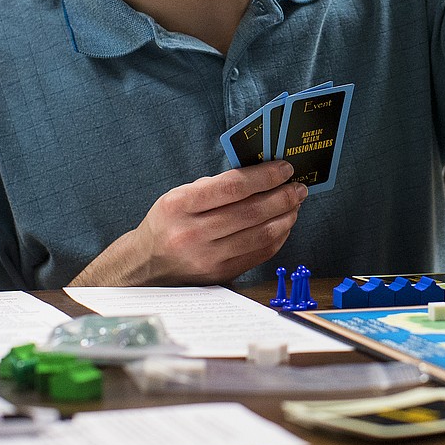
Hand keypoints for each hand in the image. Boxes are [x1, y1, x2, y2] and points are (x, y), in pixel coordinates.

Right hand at [70, 160, 306, 285]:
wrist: (145, 265)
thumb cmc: (168, 222)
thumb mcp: (180, 195)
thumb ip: (217, 185)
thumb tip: (262, 172)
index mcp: (179, 205)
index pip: (232, 187)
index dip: (264, 176)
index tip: (285, 168)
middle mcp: (192, 234)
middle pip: (251, 212)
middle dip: (282, 196)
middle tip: (299, 186)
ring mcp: (207, 258)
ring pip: (259, 235)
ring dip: (285, 217)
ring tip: (295, 203)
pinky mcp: (220, 275)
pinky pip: (259, 254)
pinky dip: (277, 237)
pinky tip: (284, 224)